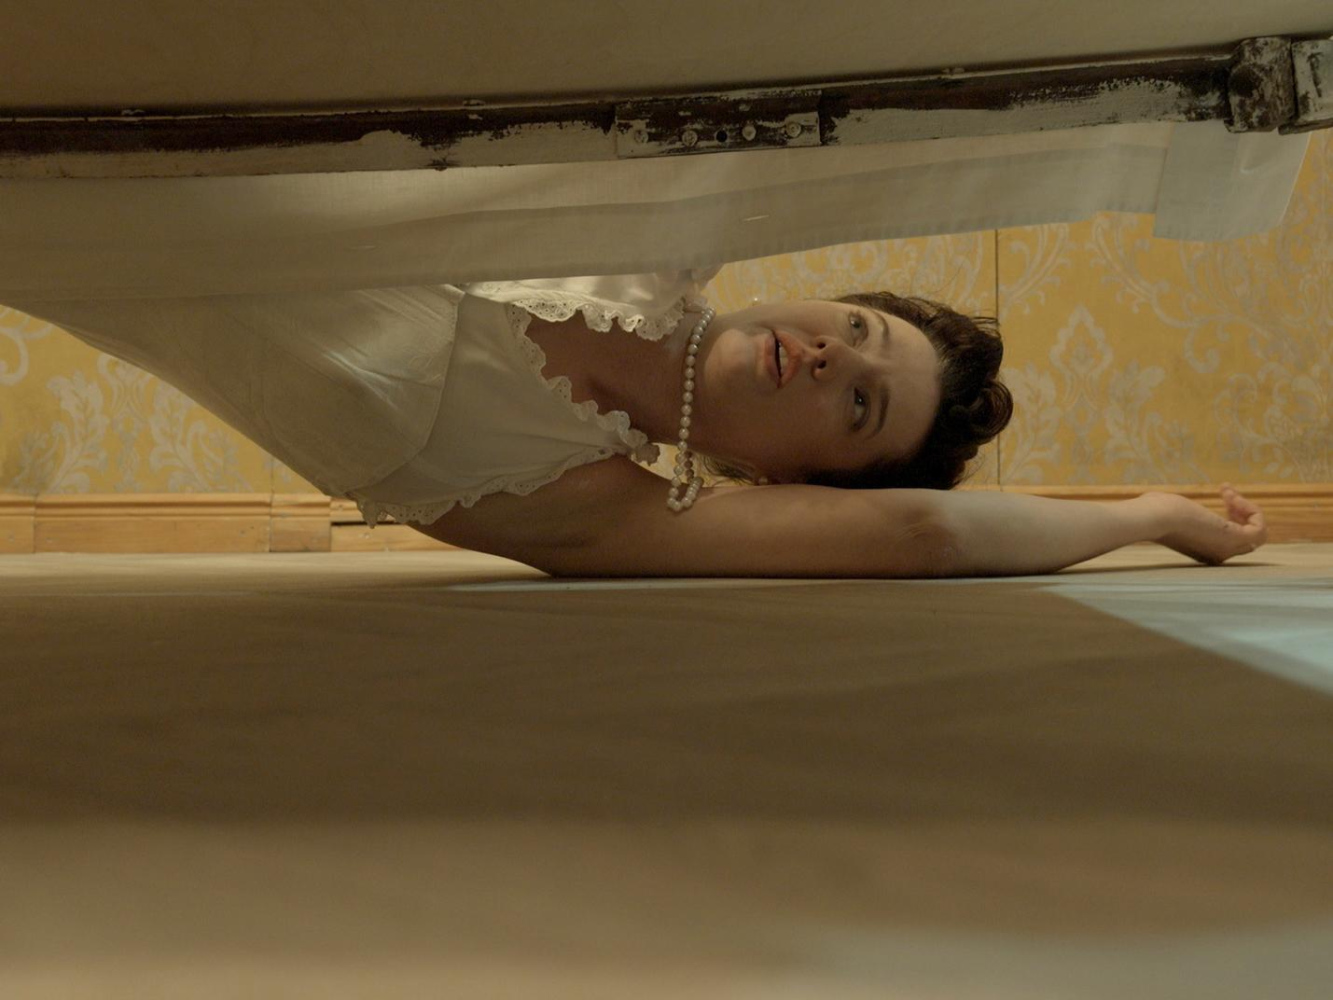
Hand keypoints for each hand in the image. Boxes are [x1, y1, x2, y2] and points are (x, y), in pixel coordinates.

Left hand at [1143, 484, 1267, 564]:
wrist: (1153, 517)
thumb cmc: (1156, 512)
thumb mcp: (1176, 515)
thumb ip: (1186, 517)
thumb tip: (1182, 510)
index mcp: (1205, 552)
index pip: (1233, 540)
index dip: (1233, 516)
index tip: (1222, 496)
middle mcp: (1218, 556)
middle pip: (1248, 537)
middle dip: (1242, 512)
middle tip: (1227, 494)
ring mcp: (1226, 550)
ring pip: (1257, 535)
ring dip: (1249, 509)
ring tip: (1230, 494)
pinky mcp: (1233, 540)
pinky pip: (1260, 530)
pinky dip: (1253, 510)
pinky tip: (1234, 498)